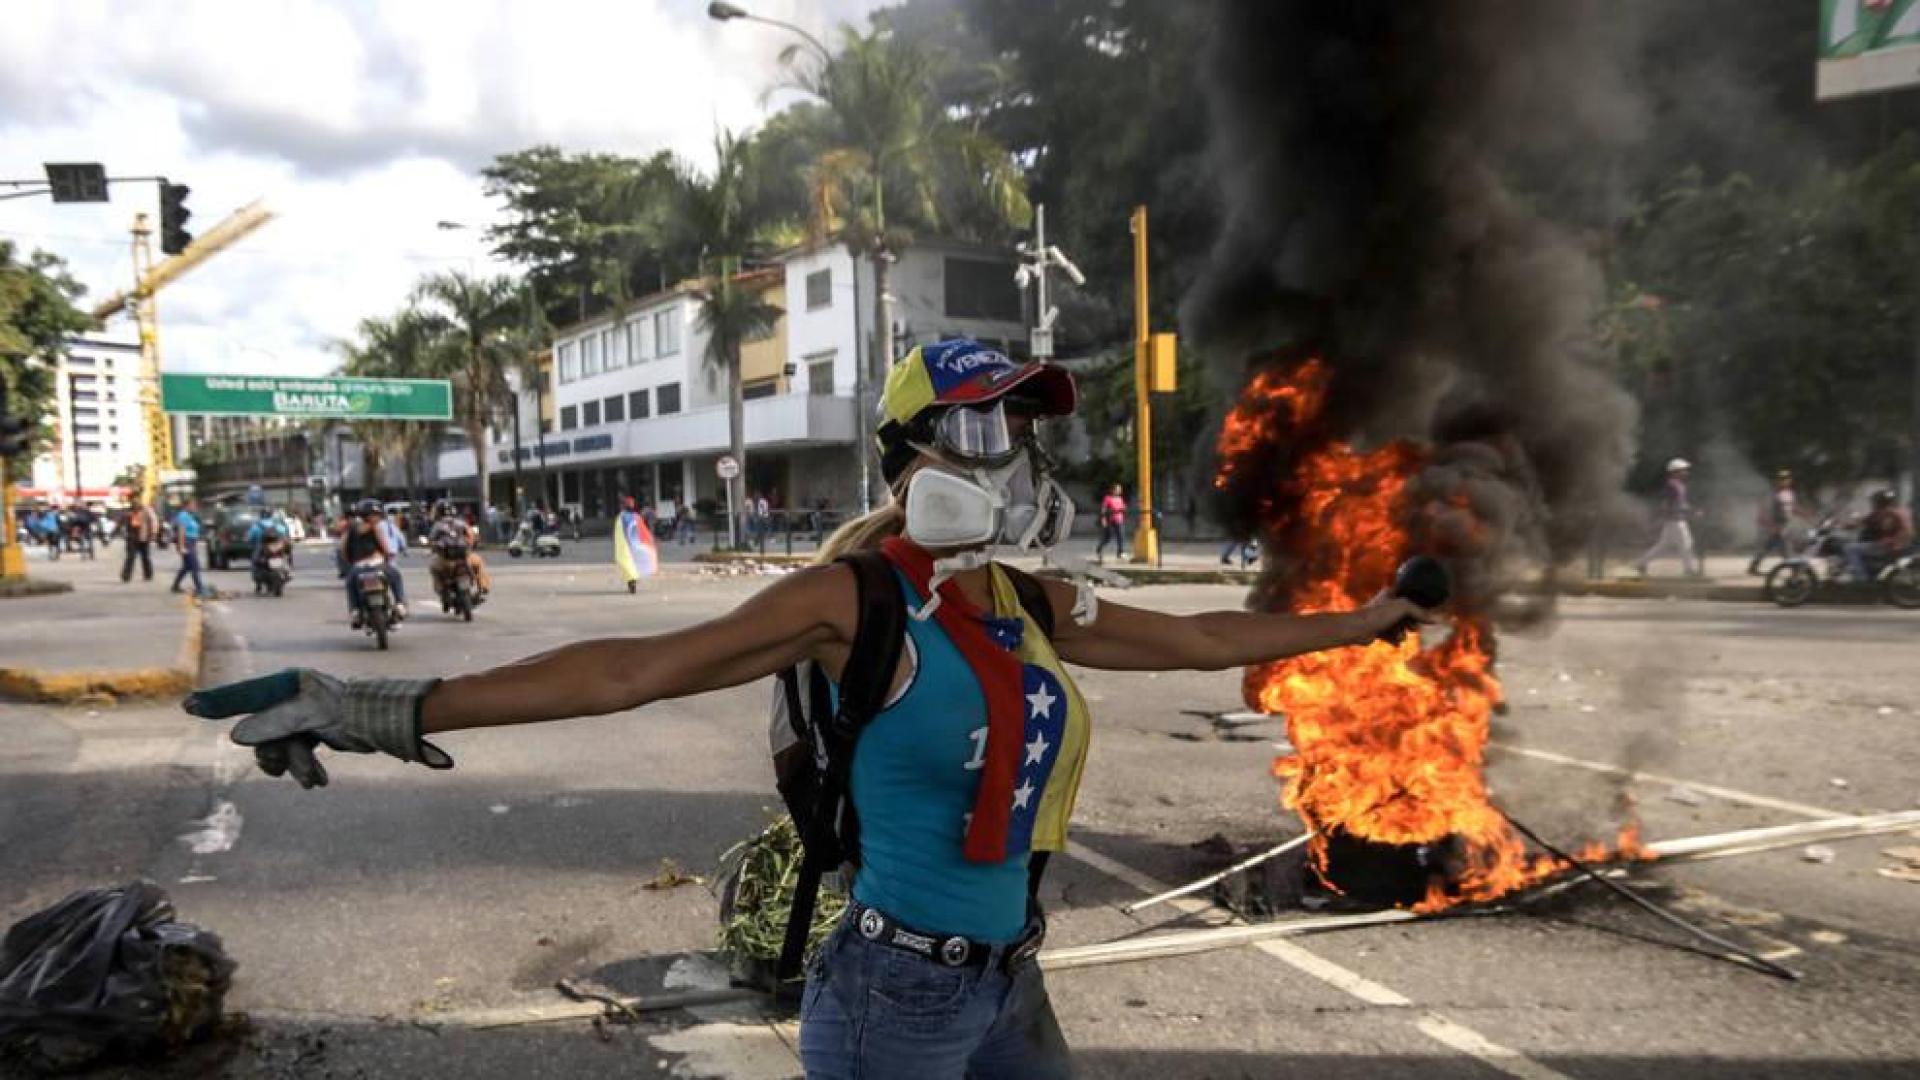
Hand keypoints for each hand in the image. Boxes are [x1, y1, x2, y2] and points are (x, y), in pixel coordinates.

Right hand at [183, 669, 448, 787]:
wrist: (385, 724)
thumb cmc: (350, 712)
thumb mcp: (308, 717)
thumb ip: (273, 724)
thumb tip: (237, 736)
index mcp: (290, 685)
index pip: (246, 695)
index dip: (217, 702)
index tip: (189, 707)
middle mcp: (293, 698)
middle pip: (262, 732)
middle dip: (273, 754)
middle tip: (279, 768)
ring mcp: (303, 715)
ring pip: (280, 747)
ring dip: (293, 765)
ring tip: (311, 779)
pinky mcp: (314, 731)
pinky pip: (297, 752)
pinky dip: (305, 767)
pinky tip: (319, 781)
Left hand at [1365, 592, 1440, 642]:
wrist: (1358, 629)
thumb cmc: (1378, 614)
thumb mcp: (1403, 608)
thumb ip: (1420, 612)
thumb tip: (1436, 620)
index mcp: (1391, 593)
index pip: (1411, 597)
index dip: (1419, 607)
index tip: (1424, 616)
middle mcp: (1386, 604)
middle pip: (1408, 615)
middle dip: (1411, 623)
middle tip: (1412, 628)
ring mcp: (1382, 617)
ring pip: (1400, 627)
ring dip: (1402, 633)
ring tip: (1398, 636)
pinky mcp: (1378, 630)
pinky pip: (1393, 636)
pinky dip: (1395, 640)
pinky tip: (1394, 642)